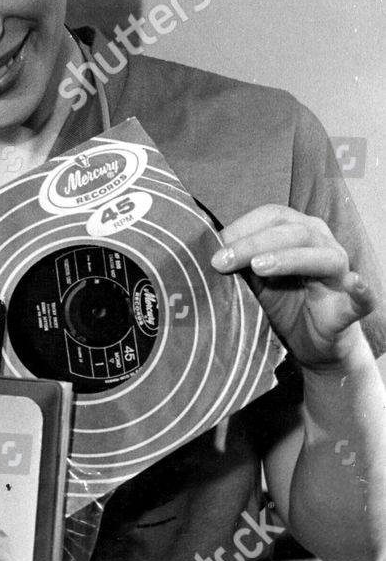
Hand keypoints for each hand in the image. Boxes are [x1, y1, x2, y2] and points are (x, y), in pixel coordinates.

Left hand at [211, 205, 376, 371]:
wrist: (312, 344)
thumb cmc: (283, 304)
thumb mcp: (254, 281)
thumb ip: (237, 263)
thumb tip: (199, 251)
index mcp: (298, 232)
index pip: (272, 216)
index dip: (242, 227)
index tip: (211, 246)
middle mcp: (322, 244)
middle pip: (292, 231)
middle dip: (253, 243)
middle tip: (222, 260)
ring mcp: (340, 273)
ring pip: (320, 255)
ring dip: (289, 258)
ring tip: (259, 267)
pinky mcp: (351, 305)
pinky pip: (362, 296)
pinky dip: (360, 290)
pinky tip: (353, 283)